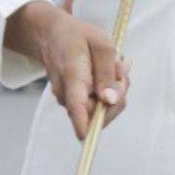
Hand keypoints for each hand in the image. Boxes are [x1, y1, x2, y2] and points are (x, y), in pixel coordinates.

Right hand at [16, 2, 129, 140]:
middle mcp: (67, 95)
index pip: (76, 106)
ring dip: (115, 90)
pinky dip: (108, 91)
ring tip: (112, 65)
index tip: (86, 138)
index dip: (82, 124)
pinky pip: (98, 105)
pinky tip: (107, 72)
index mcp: (72, 77)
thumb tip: (110, 101)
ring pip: (102, 109)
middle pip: (99, 113)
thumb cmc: (78, 37)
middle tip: (120, 67)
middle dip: (118, 94)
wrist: (53, 35)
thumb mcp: (101, 44)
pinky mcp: (75, 103)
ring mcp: (70, 101)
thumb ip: (107, 73)